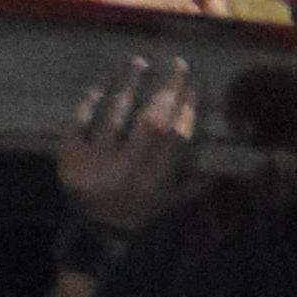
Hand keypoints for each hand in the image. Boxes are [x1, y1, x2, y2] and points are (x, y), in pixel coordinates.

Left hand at [58, 53, 200, 228]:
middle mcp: (126, 173)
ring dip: (128, 84)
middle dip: (166, 89)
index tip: (195, 84)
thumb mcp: (169, 200)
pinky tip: (99, 86)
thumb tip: (226, 149)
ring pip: (114, 116)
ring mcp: (94, 165)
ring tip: (138, 61)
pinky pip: (78, 124)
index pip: (176, 138)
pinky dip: (89, 103)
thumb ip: (193, 176)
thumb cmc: (140, 213)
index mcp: (154, 184)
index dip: (188, 108)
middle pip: (150, 122)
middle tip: (177, 64)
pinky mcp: (69, 160)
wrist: (95, 234)